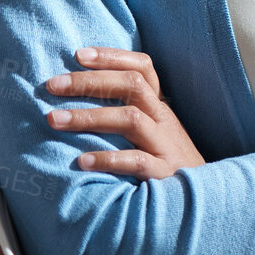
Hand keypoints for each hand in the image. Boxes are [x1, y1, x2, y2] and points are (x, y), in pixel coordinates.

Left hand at [45, 47, 205, 179]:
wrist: (202, 199)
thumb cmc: (165, 162)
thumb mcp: (154, 130)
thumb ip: (127, 112)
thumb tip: (77, 98)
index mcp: (159, 106)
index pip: (142, 67)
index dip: (112, 57)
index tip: (78, 54)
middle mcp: (163, 120)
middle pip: (132, 85)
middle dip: (89, 81)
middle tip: (52, 85)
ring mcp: (165, 145)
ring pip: (131, 119)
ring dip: (89, 116)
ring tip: (54, 119)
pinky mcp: (164, 174)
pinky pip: (136, 162)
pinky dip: (108, 159)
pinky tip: (82, 162)